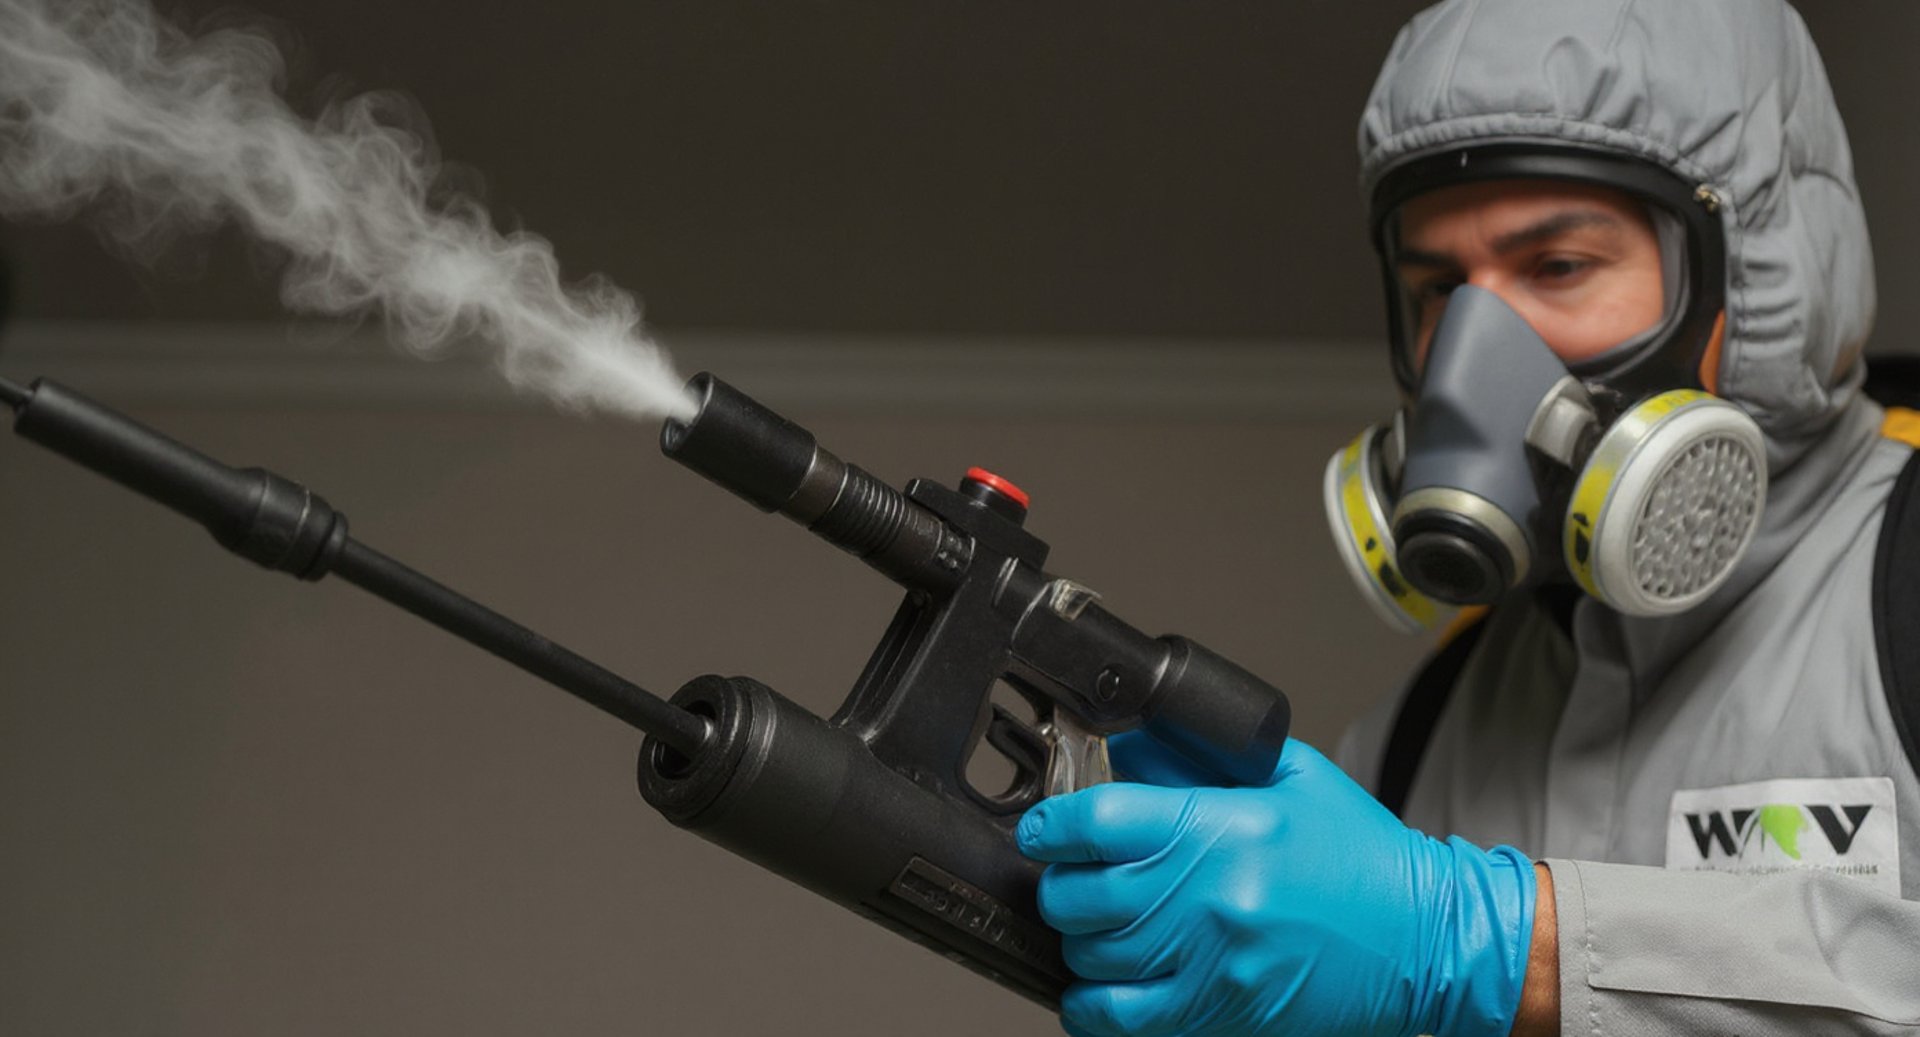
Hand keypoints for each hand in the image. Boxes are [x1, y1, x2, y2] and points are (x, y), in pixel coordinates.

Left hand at [1017, 736, 1535, 1036]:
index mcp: (1223, 827)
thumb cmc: (1360, 857)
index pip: (1095, 822)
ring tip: (1092, 925)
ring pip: (1092, 956)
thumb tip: (1124, 749)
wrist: (1426, 936)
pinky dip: (1089, 1007)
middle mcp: (1210, 896)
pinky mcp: (1221, 1011)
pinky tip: (1091, 989)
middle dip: (1059, 884)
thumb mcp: (1287, 778)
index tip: (1044, 827)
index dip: (1052, 824)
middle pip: (1079, 894)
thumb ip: (1202, 759)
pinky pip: (1121, 1019)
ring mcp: (1213, 961)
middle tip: (1069, 876)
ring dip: (1077, 940)